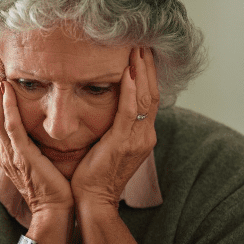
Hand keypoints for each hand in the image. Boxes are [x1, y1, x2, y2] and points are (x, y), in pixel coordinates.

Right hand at [0, 62, 73, 213]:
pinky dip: (7, 107)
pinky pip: (10, 127)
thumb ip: (34, 141)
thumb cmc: (54, 187)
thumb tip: (40, 123)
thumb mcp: (39, 159)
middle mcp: (2, 149)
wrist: (56, 210)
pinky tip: (7, 90)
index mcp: (5, 150)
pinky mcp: (21, 156)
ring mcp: (9, 153)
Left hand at [71, 47, 158, 207]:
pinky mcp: (124, 143)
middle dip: (147, 67)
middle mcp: (145, 135)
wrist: (92, 200)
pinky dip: (130, 90)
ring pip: (145, 98)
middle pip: (151, 93)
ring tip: (137, 49)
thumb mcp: (106, 145)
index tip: (141, 53)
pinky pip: (130, 111)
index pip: (148, 98)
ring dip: (141, 72)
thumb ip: (112, 127)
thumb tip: (105, 107)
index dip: (146, 75)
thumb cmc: (92, 174)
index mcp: (141, 135)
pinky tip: (127, 73)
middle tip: (142, 43)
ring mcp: (137, 140)